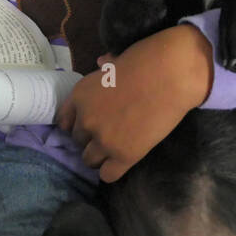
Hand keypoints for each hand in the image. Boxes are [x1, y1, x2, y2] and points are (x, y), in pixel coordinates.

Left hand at [56, 24, 213, 182]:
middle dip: (92, 138)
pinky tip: (124, 160)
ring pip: (89, 160)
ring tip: (117, 147)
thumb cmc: (146, 60)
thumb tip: (101, 61)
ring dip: (100, 155)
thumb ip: (103, 71)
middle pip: (78, 141)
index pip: (63, 121)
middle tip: (111, 131)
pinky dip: (113, 169)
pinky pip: (107, 175)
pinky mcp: (124, 156)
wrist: (171, 75)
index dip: (77, 124)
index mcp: (80, 95)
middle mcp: (86, 119)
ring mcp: (103, 140)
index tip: (90, 124)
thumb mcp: (114, 63)